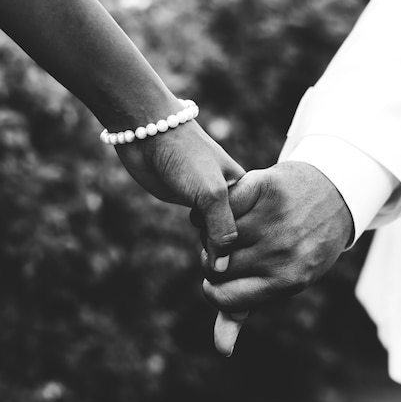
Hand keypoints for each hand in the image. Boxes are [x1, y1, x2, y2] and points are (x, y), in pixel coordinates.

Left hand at [116, 120, 244, 268]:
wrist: (148, 133)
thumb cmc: (186, 156)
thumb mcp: (211, 194)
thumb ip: (221, 230)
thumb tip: (222, 268)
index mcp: (246, 190)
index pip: (252, 229)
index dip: (243, 247)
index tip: (236, 259)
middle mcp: (232, 197)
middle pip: (237, 236)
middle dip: (228, 251)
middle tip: (216, 261)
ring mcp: (210, 201)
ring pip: (217, 236)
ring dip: (213, 248)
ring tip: (209, 260)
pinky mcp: (191, 203)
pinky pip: (202, 231)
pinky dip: (203, 244)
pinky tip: (202, 254)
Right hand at [197, 161, 353, 311]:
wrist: (333, 193)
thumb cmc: (304, 243)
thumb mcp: (284, 278)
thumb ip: (246, 310)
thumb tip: (222, 350)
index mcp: (287, 280)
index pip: (222, 299)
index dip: (214, 289)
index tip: (221, 278)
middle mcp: (283, 251)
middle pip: (215, 266)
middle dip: (213, 260)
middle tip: (227, 249)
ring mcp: (275, 218)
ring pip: (214, 234)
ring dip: (214, 231)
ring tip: (229, 228)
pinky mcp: (267, 186)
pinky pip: (222, 203)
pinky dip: (220, 205)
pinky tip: (230, 207)